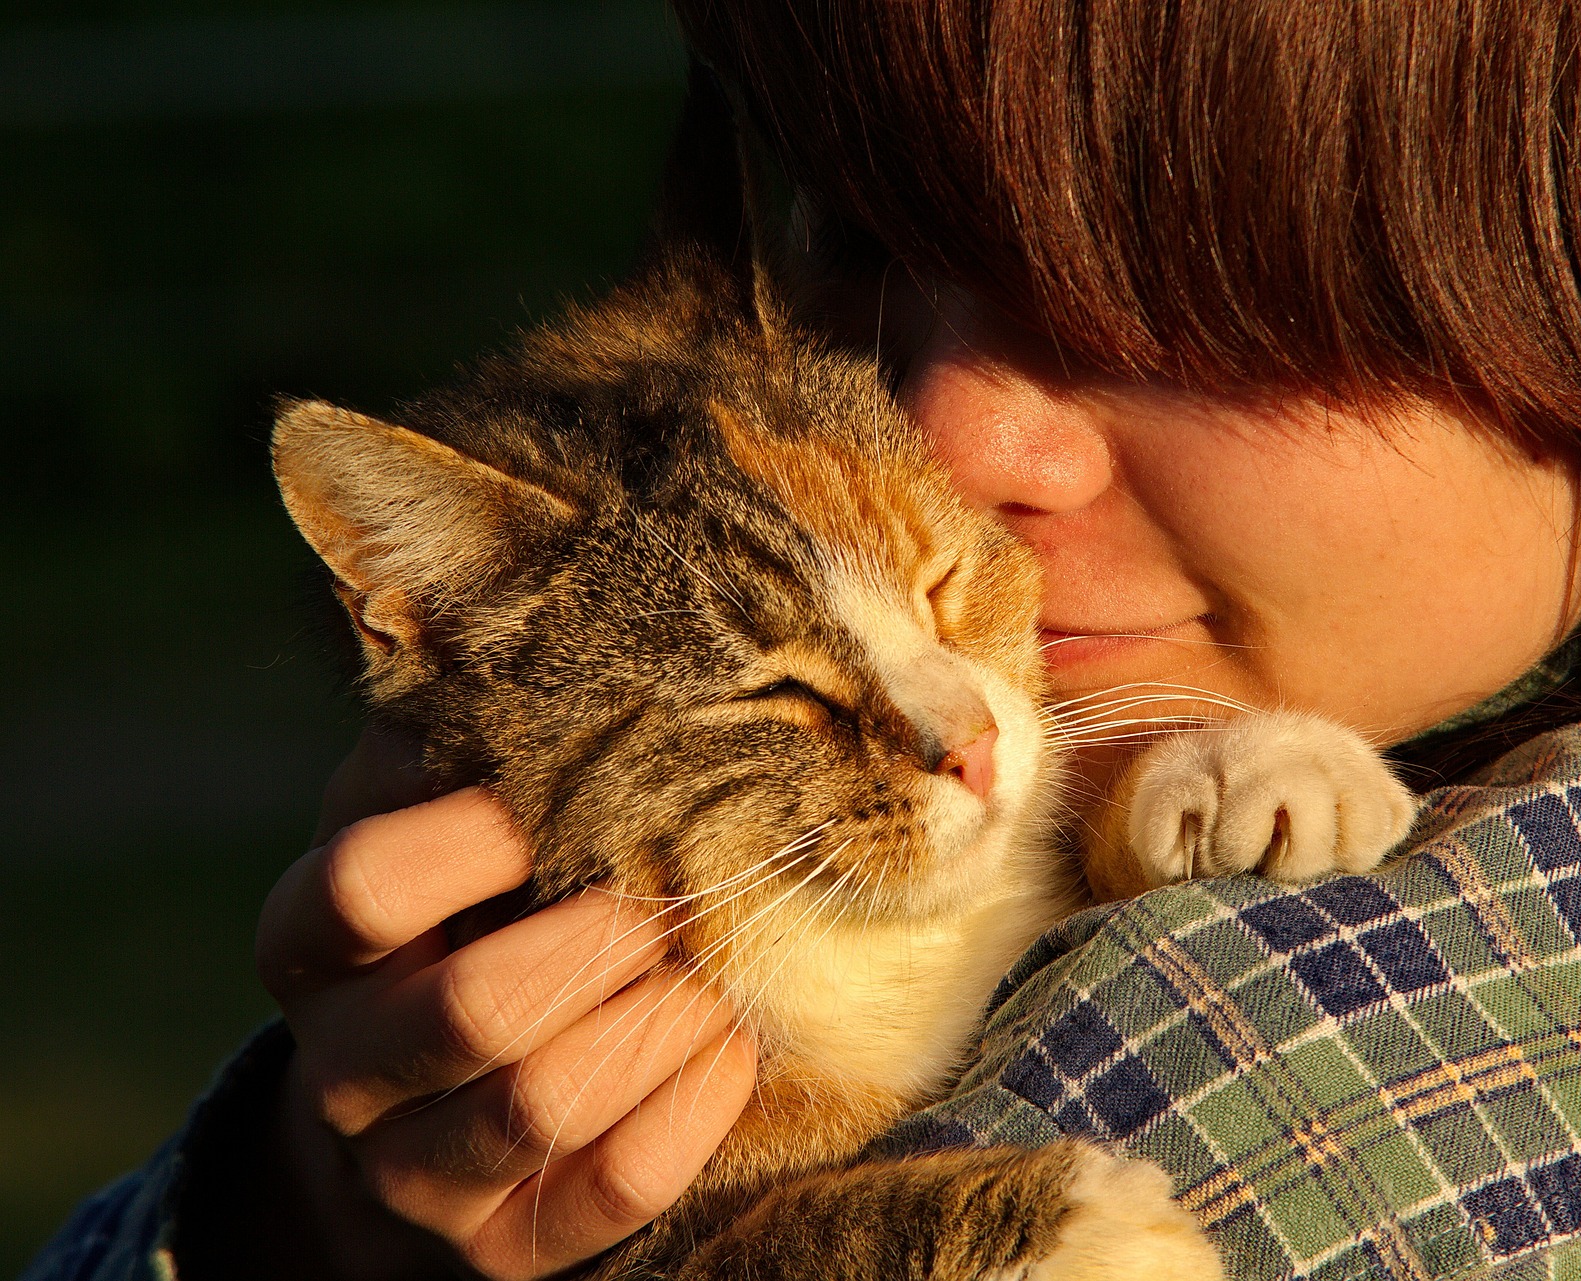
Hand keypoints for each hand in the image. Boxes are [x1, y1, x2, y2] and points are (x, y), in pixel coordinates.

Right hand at [255, 727, 756, 1279]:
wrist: (416, 1103)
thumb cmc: (451, 913)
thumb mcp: (429, 821)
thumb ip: (466, 745)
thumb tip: (563, 628)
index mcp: (310, 942)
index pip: (364, 887)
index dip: (477, 837)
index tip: (570, 798)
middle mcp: (344, 1067)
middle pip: (474, 1007)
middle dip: (602, 938)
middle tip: (674, 889)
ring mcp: (415, 1172)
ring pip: (545, 1104)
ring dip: (659, 1018)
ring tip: (714, 962)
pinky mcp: (501, 1247)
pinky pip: (613, 1188)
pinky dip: (692, 1107)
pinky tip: (729, 1044)